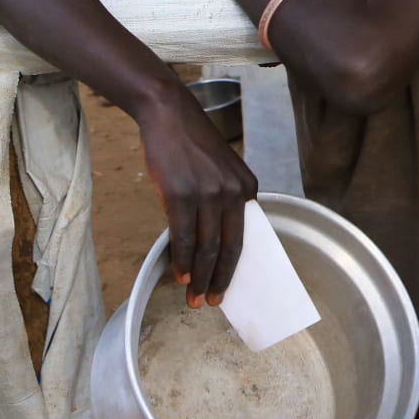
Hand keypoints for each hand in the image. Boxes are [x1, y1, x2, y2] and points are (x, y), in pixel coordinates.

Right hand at [137, 92, 258, 306]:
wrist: (170, 115)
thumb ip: (226, 199)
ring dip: (199, 276)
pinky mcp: (181, 193)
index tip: (226, 287)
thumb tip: (217, 239)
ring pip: (206, 247)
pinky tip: (179, 274)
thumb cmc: (192, 145)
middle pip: (229, 247)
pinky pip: (183, 236)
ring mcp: (208, 193)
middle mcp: (234, 192)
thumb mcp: (222, 170)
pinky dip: (181, 259)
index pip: (245, 237)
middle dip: (219, 279)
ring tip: (192, 297)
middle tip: (211, 302)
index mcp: (248, 188)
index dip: (234, 267)